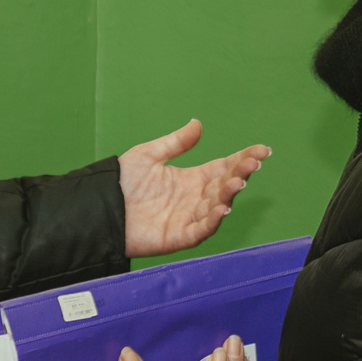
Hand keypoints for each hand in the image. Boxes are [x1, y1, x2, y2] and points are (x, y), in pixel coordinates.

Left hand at [119, 119, 270, 257]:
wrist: (100, 206)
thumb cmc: (122, 182)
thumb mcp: (149, 154)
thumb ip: (176, 143)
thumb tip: (198, 124)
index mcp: (190, 179)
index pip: (222, 168)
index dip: (242, 159)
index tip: (261, 150)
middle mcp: (194, 199)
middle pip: (224, 186)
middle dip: (240, 174)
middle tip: (251, 164)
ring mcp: (188, 218)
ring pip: (217, 207)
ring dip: (229, 195)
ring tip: (237, 182)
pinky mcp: (178, 237)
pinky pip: (200, 230)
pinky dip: (212, 221)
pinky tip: (221, 208)